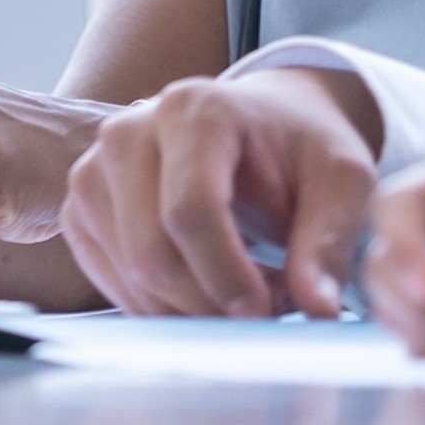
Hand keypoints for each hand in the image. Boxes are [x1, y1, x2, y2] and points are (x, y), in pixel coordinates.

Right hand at [59, 69, 380, 318]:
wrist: (259, 124)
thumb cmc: (300, 148)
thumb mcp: (341, 181)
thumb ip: (328, 242)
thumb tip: (317, 310)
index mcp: (194, 110)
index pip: (190, 210)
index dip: (224, 275)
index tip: (264, 313)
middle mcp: (128, 131)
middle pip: (150, 251)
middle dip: (208, 303)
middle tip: (262, 315)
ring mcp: (95, 168)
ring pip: (128, 274)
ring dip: (188, 309)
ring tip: (242, 297)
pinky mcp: (83, 206)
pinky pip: (108, 279)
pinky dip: (158, 305)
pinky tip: (201, 294)